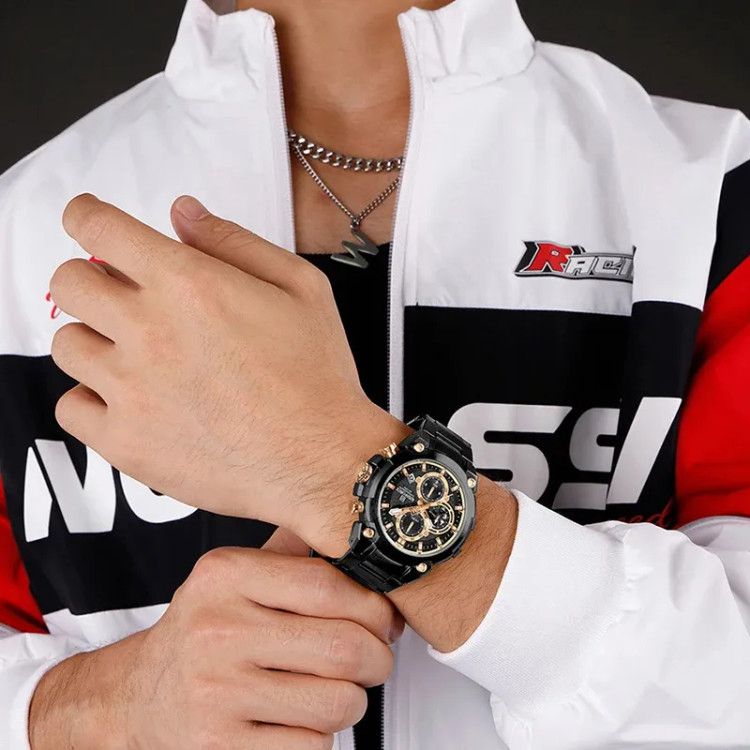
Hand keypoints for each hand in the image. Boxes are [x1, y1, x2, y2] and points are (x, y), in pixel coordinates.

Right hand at [29, 538, 403, 749]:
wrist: (136, 695)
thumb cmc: (201, 632)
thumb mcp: (233, 576)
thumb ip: (292, 553)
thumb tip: (361, 542)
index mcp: (226, 576)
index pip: (329, 585)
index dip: (375, 607)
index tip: (385, 620)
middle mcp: (218, 630)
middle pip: (345, 647)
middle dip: (378, 659)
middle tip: (374, 660)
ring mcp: (217, 692)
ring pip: (338, 702)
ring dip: (351, 701)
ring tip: (332, 689)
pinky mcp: (220, 747)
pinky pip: (313, 746)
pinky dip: (320, 737)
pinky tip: (298, 719)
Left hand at [49, 193, 407, 553]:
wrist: (323, 459)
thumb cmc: (317, 379)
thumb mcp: (300, 288)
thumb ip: (234, 242)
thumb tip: (185, 213)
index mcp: (190, 285)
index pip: (97, 227)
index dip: (86, 216)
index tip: (88, 222)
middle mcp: (150, 331)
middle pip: (68, 282)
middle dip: (89, 279)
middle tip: (119, 296)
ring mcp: (131, 390)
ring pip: (67, 345)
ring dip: (96, 340)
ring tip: (137, 356)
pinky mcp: (125, 442)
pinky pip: (70, 408)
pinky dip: (93, 400)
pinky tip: (131, 400)